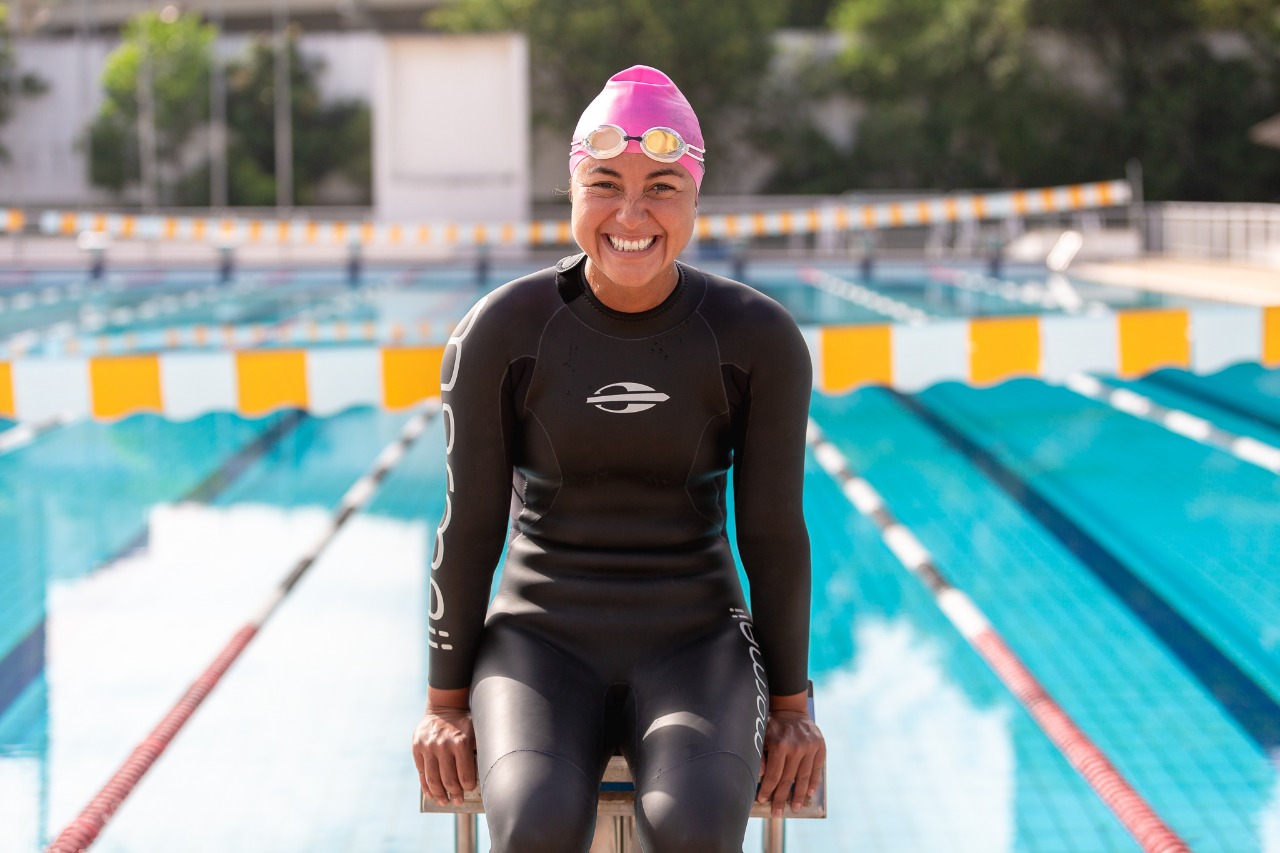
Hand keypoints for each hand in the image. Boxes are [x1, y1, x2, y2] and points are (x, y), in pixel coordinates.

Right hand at [411, 705, 476, 806]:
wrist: (445, 708)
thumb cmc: (464, 725)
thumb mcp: (475, 734)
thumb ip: (476, 754)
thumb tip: (482, 780)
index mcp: (461, 742)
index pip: (465, 776)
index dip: (467, 787)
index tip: (468, 790)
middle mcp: (443, 745)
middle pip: (448, 780)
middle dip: (454, 794)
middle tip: (457, 801)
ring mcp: (428, 746)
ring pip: (433, 779)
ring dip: (439, 795)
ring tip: (444, 802)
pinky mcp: (417, 747)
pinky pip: (421, 772)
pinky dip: (426, 786)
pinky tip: (432, 795)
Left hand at [757, 703, 825, 817]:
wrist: (791, 710)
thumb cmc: (773, 727)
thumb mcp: (761, 737)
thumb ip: (761, 757)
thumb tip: (761, 777)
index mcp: (780, 745)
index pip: (774, 775)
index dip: (768, 790)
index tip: (762, 800)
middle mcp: (796, 747)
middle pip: (788, 780)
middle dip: (781, 798)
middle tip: (777, 813)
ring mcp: (810, 747)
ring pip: (804, 777)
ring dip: (798, 795)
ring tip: (794, 808)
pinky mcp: (820, 747)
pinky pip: (817, 769)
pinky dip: (813, 782)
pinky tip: (808, 793)